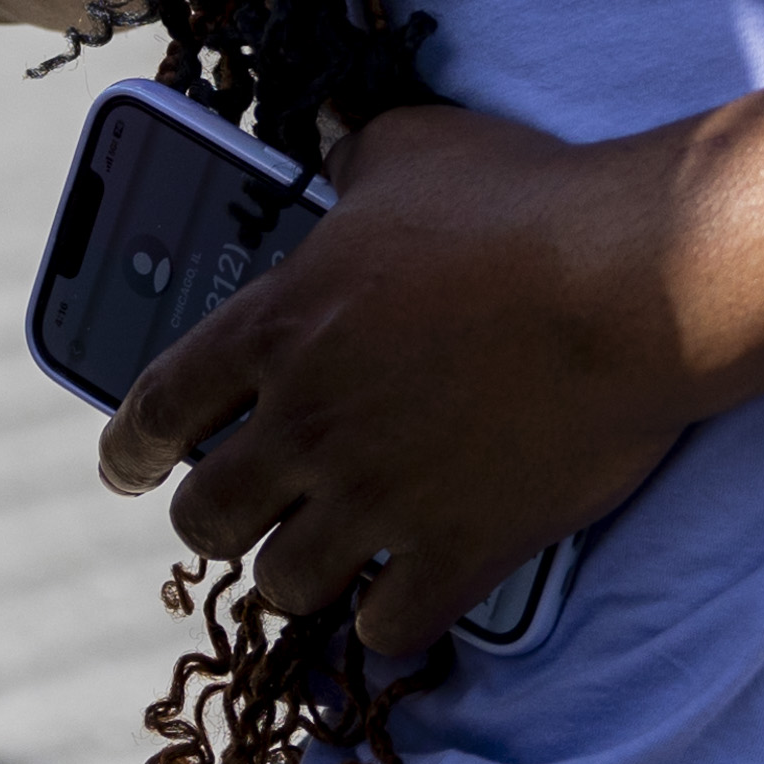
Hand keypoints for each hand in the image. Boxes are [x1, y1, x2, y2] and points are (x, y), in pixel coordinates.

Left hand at [101, 105, 696, 660]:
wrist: (635, 283)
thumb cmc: (524, 202)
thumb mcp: (414, 148)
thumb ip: (352, 156)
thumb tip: (330, 136)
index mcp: (279, 326)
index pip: (158, 406)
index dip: (129, 448)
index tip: (127, 467)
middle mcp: (308, 423)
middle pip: (208, 516)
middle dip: (218, 518)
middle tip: (245, 511)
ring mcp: (379, 498)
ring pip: (284, 583)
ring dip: (298, 570)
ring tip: (323, 556)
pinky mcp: (457, 551)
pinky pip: (388, 627)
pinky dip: (388, 619)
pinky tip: (401, 596)